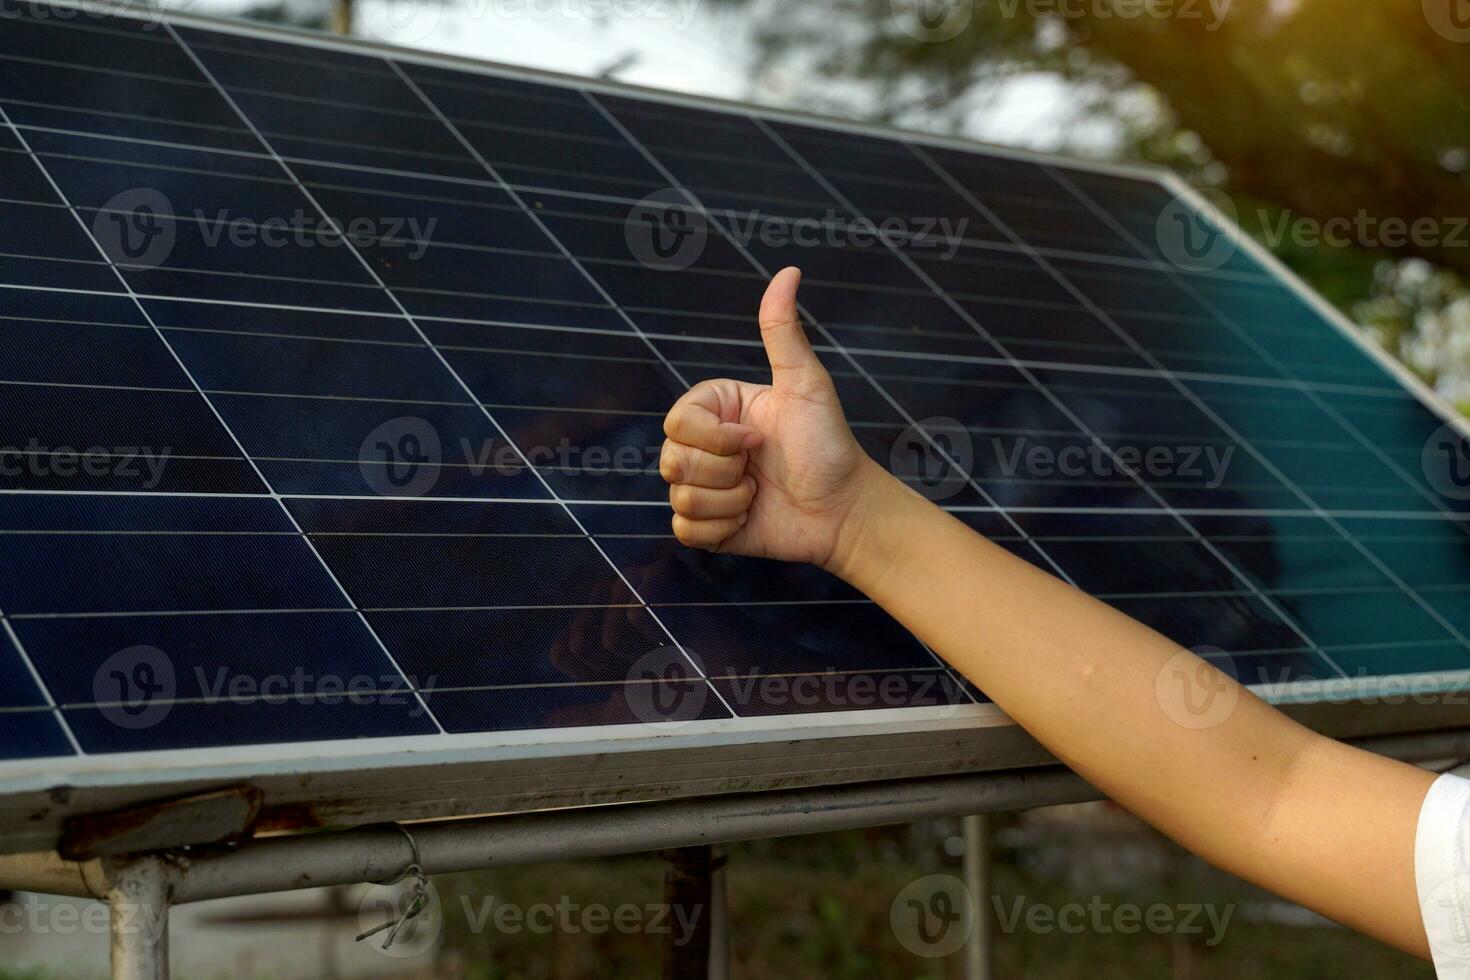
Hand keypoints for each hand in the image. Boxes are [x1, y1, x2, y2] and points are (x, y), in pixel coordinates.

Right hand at [659, 267, 891, 570]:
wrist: (845, 510)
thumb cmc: (829, 445)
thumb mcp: (806, 385)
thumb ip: (784, 332)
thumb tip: (788, 271)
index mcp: (717, 410)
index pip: (677, 422)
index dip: (716, 438)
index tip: (757, 439)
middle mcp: (705, 446)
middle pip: (671, 460)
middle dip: (724, 472)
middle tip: (759, 468)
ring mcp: (704, 487)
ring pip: (679, 497)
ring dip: (729, 502)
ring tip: (759, 493)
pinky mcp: (708, 527)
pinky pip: (684, 531)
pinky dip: (722, 528)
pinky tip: (751, 517)